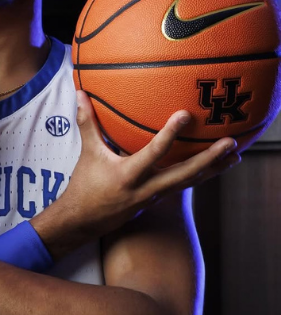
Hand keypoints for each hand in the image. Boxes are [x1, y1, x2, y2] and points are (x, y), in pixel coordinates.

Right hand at [33, 90, 239, 259]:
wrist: (83, 220)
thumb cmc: (84, 185)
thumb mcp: (87, 153)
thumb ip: (87, 123)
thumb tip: (80, 94)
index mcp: (128, 175)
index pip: (154, 152)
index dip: (171, 133)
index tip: (185, 115)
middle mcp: (146, 188)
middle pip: (185, 174)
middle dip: (210, 158)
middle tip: (230, 142)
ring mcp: (154, 196)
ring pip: (190, 182)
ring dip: (213, 169)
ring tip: (234, 156)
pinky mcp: (157, 199)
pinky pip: (184, 186)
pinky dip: (200, 176)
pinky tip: (213, 167)